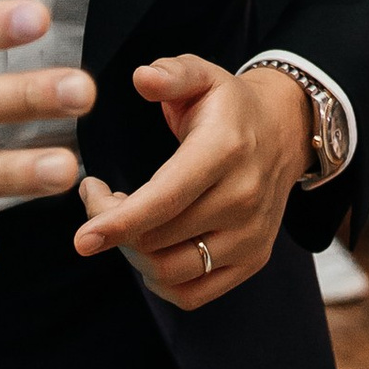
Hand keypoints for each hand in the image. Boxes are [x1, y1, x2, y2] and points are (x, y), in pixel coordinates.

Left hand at [71, 55, 311, 308]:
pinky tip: (149, 249)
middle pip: (158, 239)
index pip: (166, 199)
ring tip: (124, 221)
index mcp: (225, 151)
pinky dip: (159, 281)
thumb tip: (142, 78)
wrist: (286, 132)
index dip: (119, 222)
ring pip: (170, 271)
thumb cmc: (230, 106)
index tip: (82, 238)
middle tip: (98, 198)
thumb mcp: (202, 75)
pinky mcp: (252, 260)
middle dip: (112, 226)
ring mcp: (250, 236)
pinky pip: (192, 294)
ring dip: (132, 254)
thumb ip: (171, 74)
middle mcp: (242, 198)